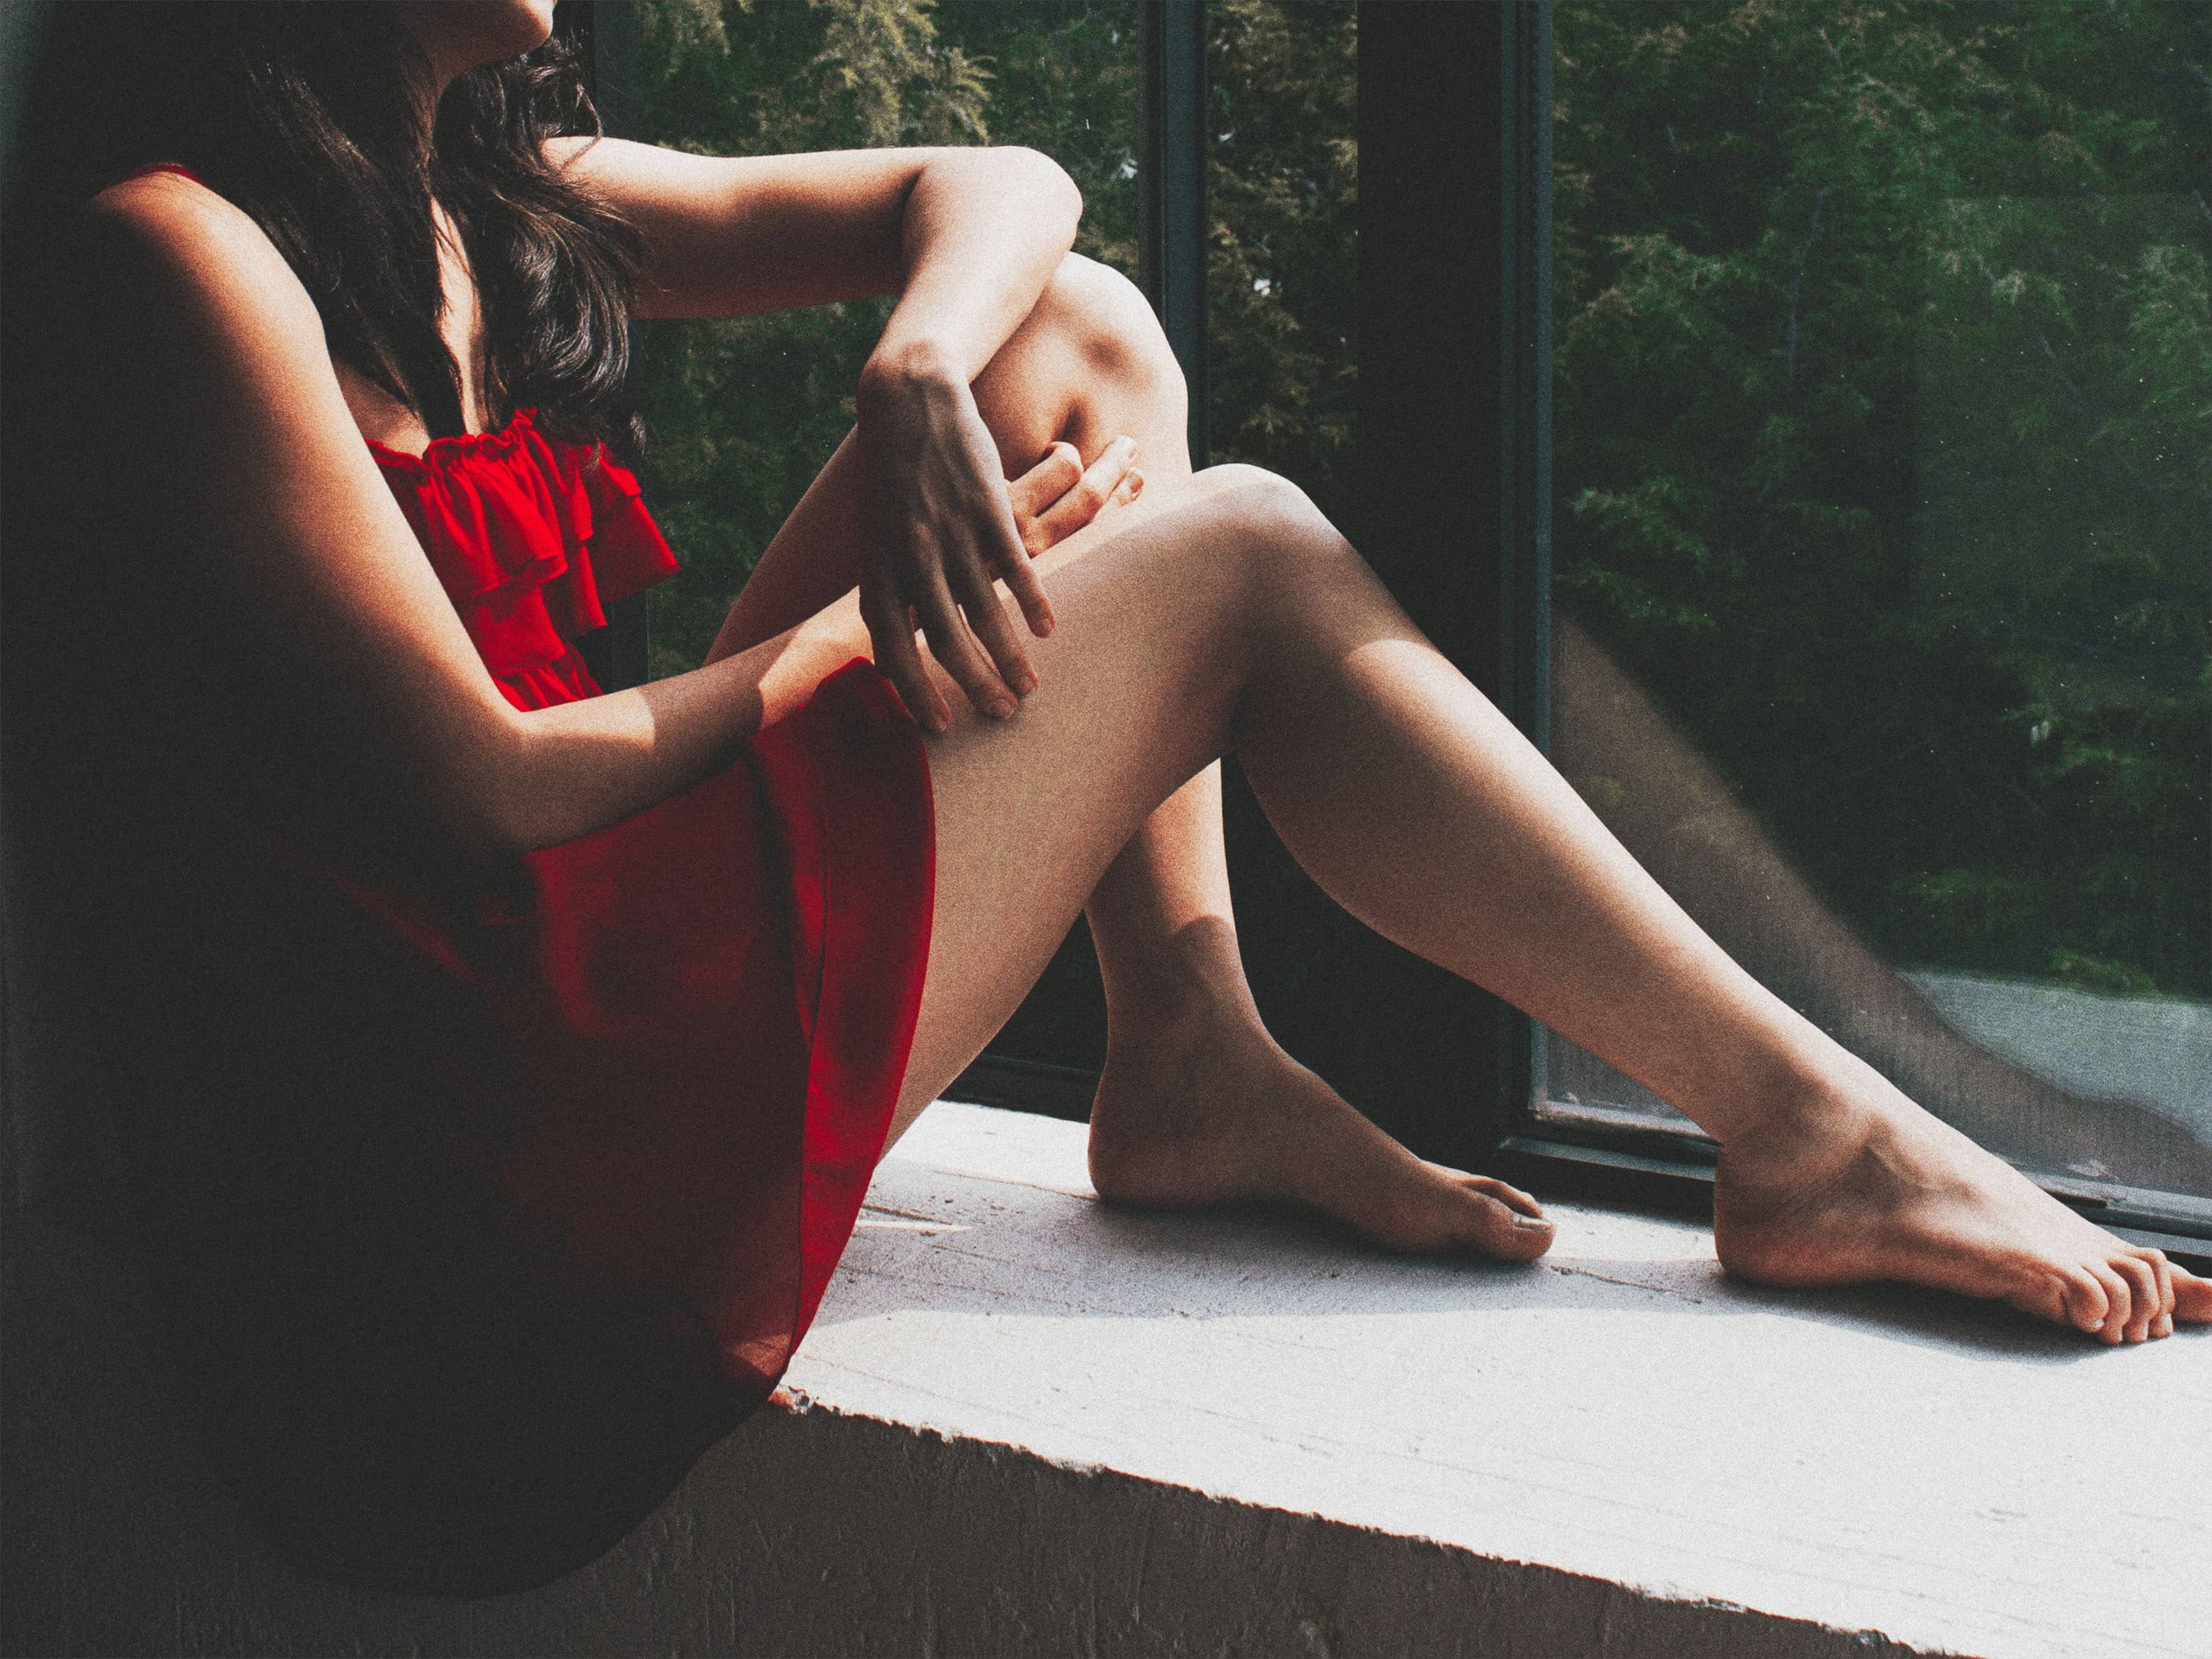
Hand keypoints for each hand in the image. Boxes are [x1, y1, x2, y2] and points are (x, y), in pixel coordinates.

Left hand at [855, 365, 1139, 731]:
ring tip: (1029, 689)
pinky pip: (1017, 568)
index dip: (914, 691)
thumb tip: (889, 657)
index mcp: (878, 567)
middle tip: (1001, 716)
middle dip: (975, 685)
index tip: (940, 726)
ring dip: (1009, 657)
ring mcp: (950, 531)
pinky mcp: (988, 507)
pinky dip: (1034, 604)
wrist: (908, 402)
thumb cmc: (890, 480)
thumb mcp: (874, 537)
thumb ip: (886, 592)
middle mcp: (911, 555)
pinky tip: (1048, 632)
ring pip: (985, 611)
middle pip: (945, 639)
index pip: (892, 646)